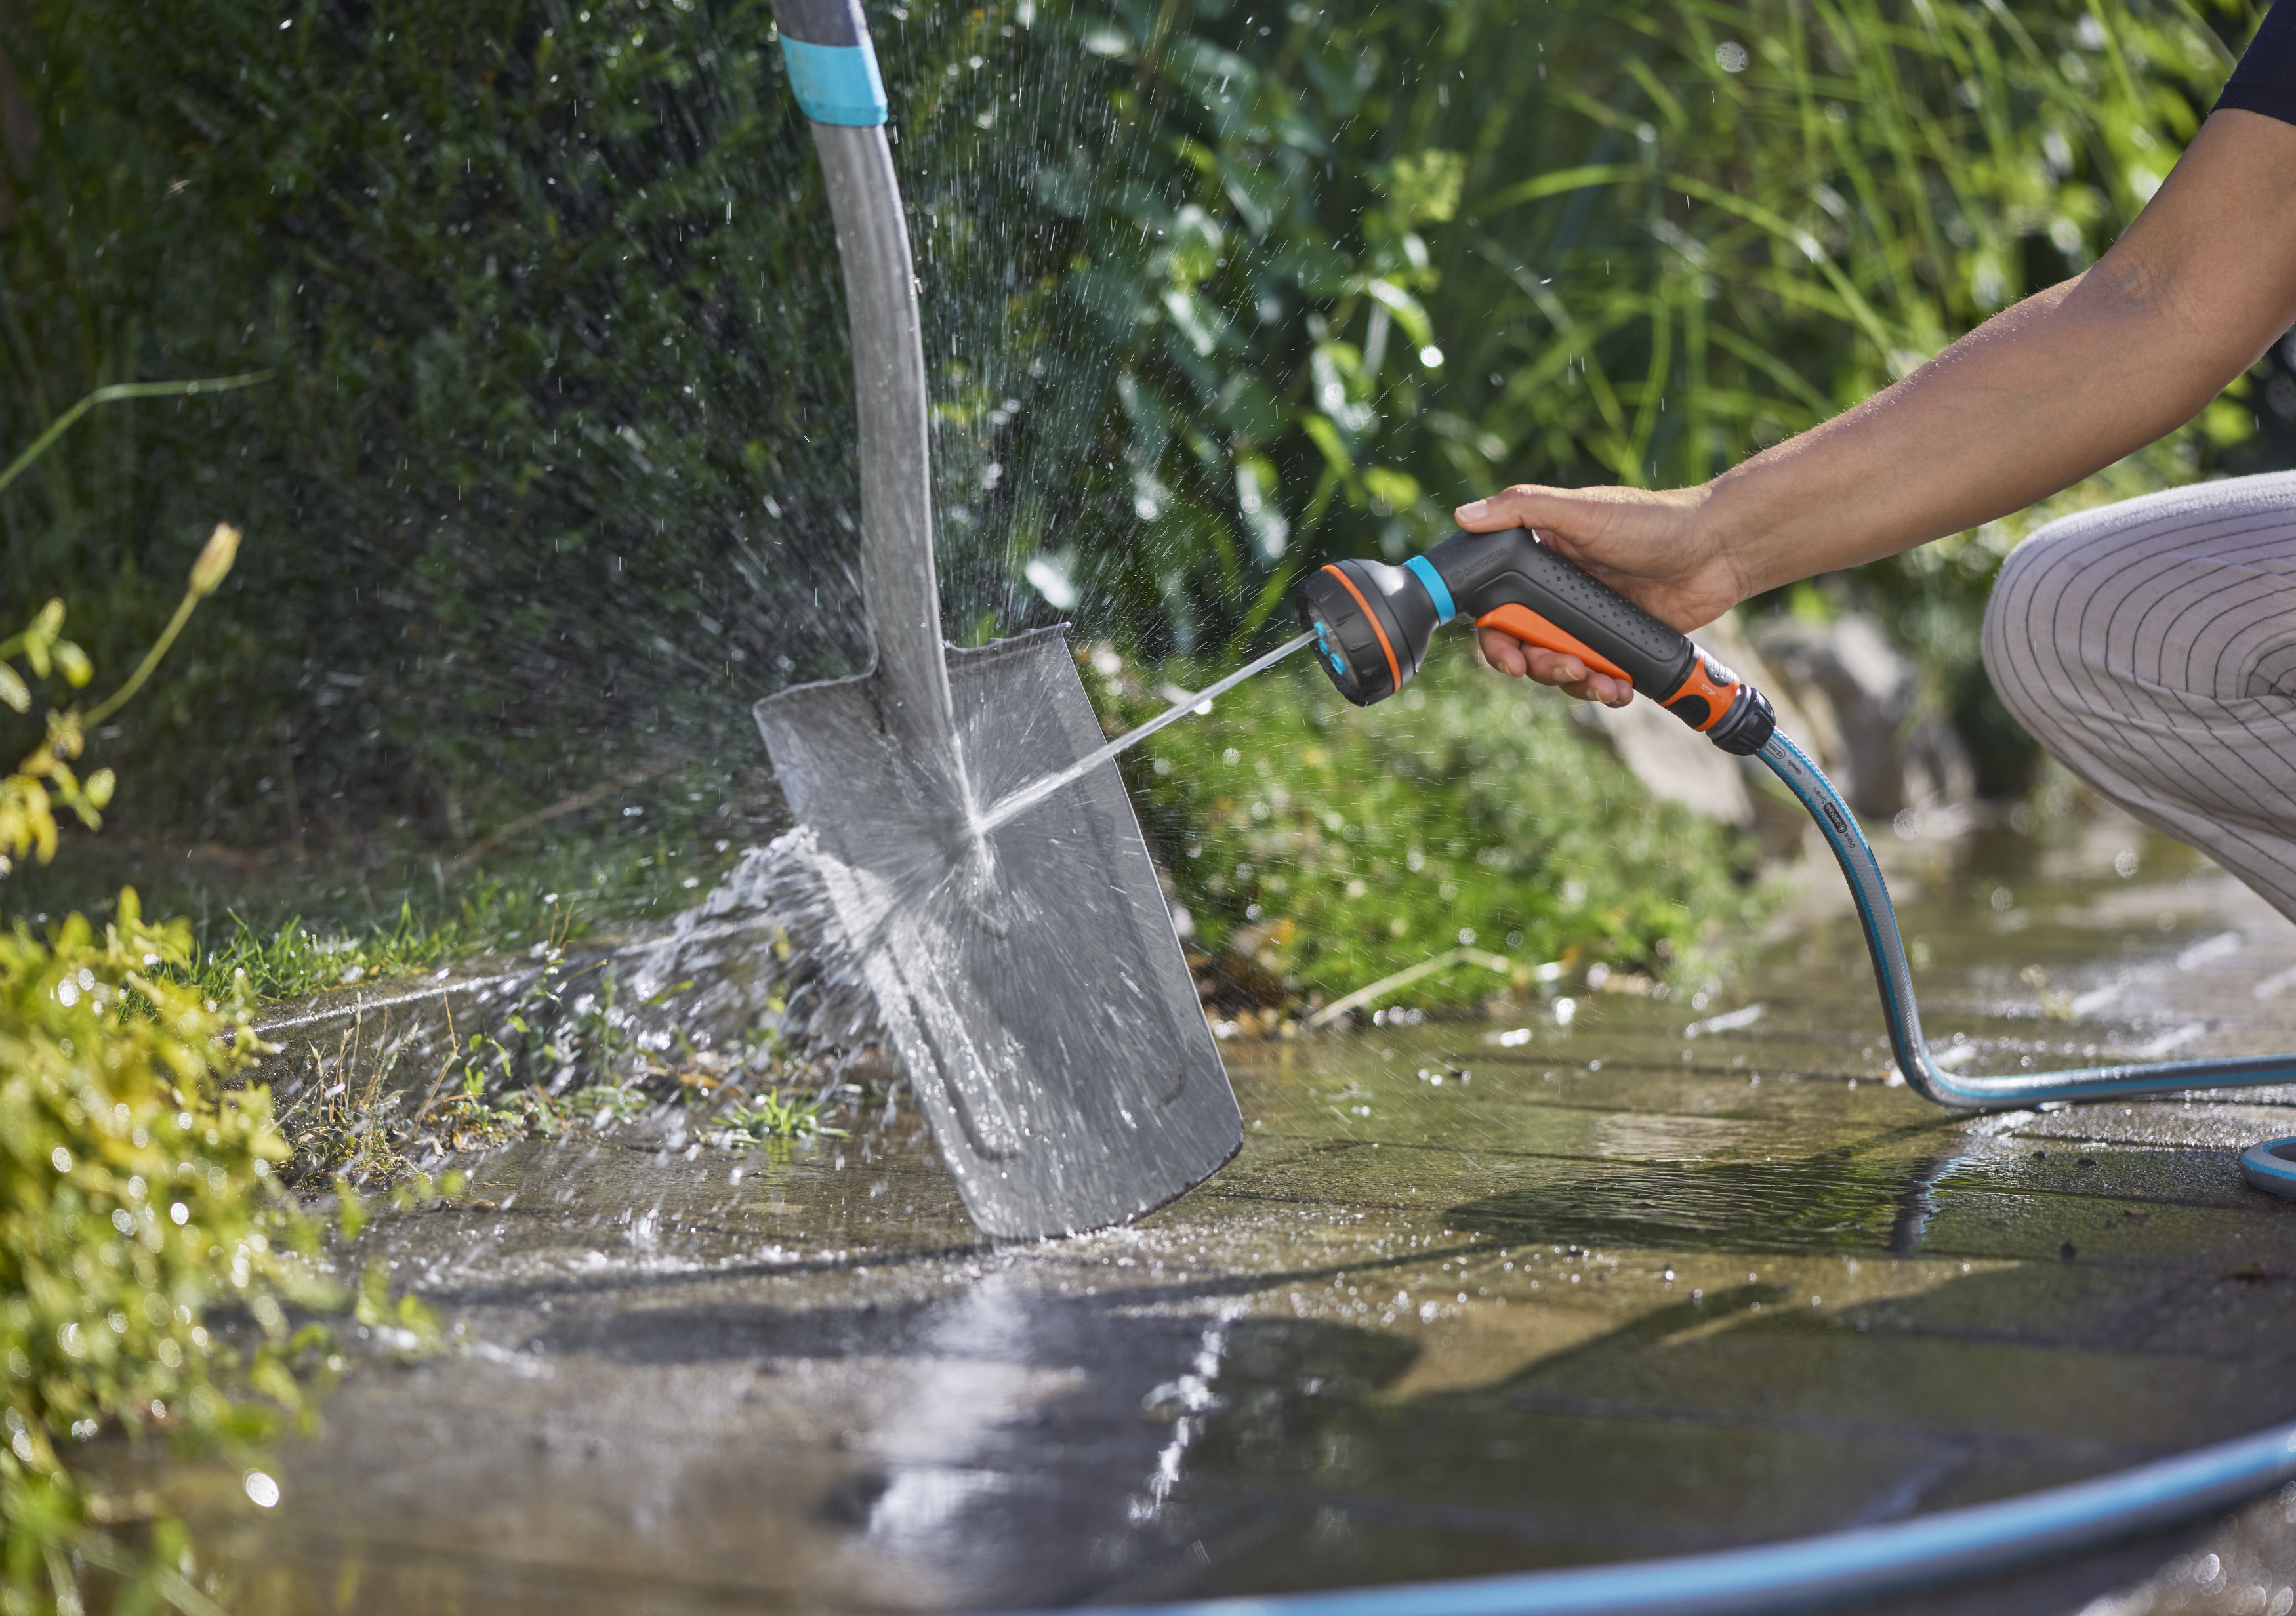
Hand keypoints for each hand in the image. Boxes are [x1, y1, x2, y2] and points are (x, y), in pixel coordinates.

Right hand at [1454, 482, 1745, 706]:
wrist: (1718, 548)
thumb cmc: (1651, 521)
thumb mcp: (1583, 510)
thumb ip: (1523, 509)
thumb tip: (1464, 516)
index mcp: (1541, 562)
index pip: (1498, 608)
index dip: (1495, 639)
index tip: (1508, 657)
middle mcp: (1559, 595)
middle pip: (1526, 647)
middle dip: (1539, 667)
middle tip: (1564, 668)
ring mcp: (1589, 622)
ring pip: (1561, 668)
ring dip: (1574, 684)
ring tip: (1600, 682)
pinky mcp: (1619, 643)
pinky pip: (1598, 676)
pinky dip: (1604, 688)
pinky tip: (1618, 689)